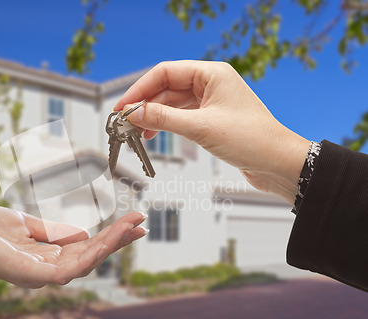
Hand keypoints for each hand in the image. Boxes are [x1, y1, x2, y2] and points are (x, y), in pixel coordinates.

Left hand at [0, 203, 146, 287]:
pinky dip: (91, 255)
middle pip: (91, 257)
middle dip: (117, 241)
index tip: (131, 222)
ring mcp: (41, 274)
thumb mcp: (25, 224)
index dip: (109, 237)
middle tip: (142, 223)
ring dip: (110, 246)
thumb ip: (52, 232)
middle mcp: (47, 268)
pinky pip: (69, 269)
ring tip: (132, 228)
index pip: (85, 248)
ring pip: (86, 263)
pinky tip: (107, 241)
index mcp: (46, 256)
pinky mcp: (33, 275)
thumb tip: (82, 235)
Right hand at [115, 60, 309, 203]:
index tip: (122, 107)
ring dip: (153, 117)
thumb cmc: (250, 139)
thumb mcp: (200, 127)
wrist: (278, 163)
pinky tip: (153, 136)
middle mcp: (210, 83)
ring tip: (135, 133)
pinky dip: (165, 125)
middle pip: (166, 88)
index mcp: (211, 73)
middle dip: (144, 105)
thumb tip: (133, 114)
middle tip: (124, 123)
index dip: (139, 89)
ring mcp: (211, 101)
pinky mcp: (211, 119)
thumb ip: (163, 118)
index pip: (165, 73)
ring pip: (172, 104)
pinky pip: (181, 117)